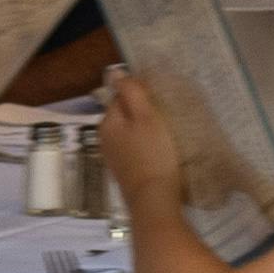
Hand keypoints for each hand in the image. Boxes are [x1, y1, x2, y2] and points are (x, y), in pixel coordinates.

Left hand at [103, 67, 180, 214]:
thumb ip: (131, 92)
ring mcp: (115, 158)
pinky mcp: (126, 173)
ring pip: (131, 134)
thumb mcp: (145, 117)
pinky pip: (136, 151)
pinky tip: (162, 152)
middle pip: (126, 116)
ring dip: (147, 131)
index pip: (121, 97)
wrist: (154, 200)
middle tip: (168, 117)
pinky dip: (147, 148)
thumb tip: (115, 72)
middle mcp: (105, 140)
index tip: (161, 101)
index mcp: (108, 123)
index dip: (141, 95)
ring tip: (168, 134)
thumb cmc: (153, 154)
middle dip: (144, 114)